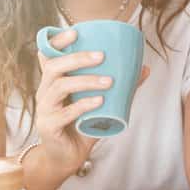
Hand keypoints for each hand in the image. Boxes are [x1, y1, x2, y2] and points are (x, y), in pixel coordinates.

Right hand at [35, 29, 149, 176]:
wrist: (66, 158)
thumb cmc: (82, 125)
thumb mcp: (101, 103)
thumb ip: (120, 87)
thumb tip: (144, 68)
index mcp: (54, 81)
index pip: (48, 55)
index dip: (57, 41)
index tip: (75, 31)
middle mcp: (45, 92)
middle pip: (54, 67)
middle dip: (77, 58)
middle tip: (101, 56)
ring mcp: (45, 109)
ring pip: (59, 87)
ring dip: (85, 81)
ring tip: (109, 81)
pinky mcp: (48, 127)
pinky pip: (64, 113)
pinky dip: (83, 105)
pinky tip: (99, 101)